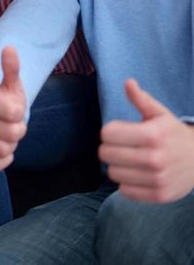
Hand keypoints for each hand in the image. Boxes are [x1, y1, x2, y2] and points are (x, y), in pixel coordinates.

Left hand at [99, 79, 193, 201]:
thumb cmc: (172, 133)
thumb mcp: (159, 113)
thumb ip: (141, 99)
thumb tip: (128, 82)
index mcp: (152, 134)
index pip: (107, 134)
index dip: (108, 131)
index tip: (117, 132)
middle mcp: (154, 158)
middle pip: (106, 154)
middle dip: (109, 148)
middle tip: (120, 146)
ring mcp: (157, 179)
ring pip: (113, 174)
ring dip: (116, 166)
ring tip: (128, 160)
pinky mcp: (159, 195)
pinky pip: (125, 191)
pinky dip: (126, 182)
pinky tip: (136, 174)